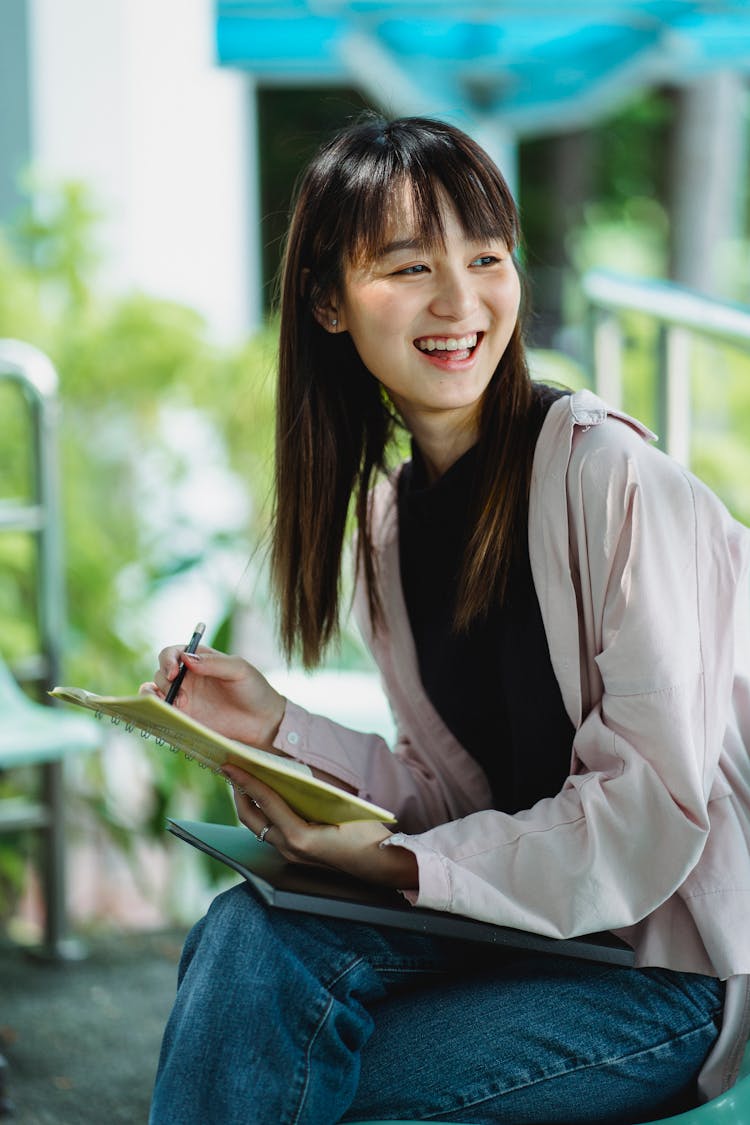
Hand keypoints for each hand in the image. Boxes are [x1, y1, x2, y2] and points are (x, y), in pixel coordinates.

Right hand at [140, 646, 285, 752]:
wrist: (262, 722)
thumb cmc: (254, 690)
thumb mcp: (239, 670)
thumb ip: (214, 663)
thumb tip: (186, 659)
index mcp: (200, 659)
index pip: (173, 653)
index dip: (168, 659)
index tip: (175, 671)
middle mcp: (188, 677)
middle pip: (161, 671)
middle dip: (163, 678)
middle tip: (180, 692)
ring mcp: (184, 697)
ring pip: (155, 690)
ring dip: (154, 694)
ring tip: (169, 703)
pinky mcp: (184, 717)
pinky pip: (161, 711)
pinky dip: (154, 710)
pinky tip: (161, 713)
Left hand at [223, 764, 418, 890]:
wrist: (379, 863)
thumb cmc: (366, 832)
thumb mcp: (340, 804)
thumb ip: (313, 789)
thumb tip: (288, 770)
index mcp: (300, 836)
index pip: (265, 802)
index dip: (246, 780)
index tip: (230, 765)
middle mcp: (290, 849)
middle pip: (252, 819)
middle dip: (239, 793)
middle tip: (232, 771)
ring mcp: (291, 855)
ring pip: (258, 827)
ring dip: (249, 804)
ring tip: (245, 782)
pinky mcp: (295, 855)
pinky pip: (271, 832)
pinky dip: (264, 813)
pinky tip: (266, 800)